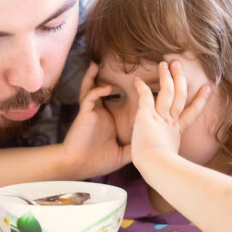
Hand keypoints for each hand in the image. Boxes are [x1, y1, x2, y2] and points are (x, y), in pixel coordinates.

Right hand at [62, 62, 131, 178]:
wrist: (80, 167)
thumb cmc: (98, 161)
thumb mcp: (122, 153)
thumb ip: (134, 145)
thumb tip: (152, 144)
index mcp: (109, 119)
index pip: (118, 99)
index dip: (123, 89)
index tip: (139, 80)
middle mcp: (101, 112)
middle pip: (103, 89)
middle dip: (106, 76)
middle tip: (120, 64)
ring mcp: (92, 112)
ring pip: (92, 89)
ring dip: (94, 77)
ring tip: (96, 64)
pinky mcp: (84, 115)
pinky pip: (90, 98)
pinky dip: (97, 91)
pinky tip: (106, 88)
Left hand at [131, 61, 210, 172]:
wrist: (156, 166)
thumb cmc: (161, 168)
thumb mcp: (170, 159)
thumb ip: (171, 155)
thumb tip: (174, 167)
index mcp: (177, 132)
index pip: (191, 113)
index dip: (199, 100)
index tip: (206, 89)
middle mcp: (171, 121)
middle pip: (179, 96)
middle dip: (179, 79)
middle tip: (179, 65)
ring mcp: (160, 117)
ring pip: (166, 91)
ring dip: (165, 76)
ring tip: (164, 63)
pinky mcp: (147, 116)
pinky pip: (145, 97)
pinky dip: (142, 87)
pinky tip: (137, 80)